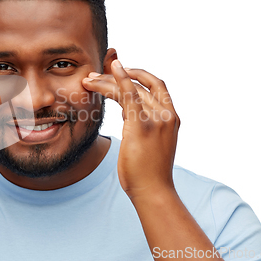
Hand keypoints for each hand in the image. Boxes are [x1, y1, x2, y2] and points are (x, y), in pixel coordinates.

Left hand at [82, 60, 180, 199]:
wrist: (153, 191)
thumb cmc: (147, 171)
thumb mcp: (147, 141)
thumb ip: (139, 121)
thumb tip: (125, 109)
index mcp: (171, 118)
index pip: (156, 85)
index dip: (137, 74)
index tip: (117, 70)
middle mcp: (167, 115)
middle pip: (142, 84)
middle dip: (117, 74)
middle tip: (94, 74)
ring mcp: (157, 119)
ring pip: (131, 89)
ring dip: (107, 80)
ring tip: (88, 80)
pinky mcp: (142, 125)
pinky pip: (130, 95)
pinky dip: (120, 79)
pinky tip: (111, 69)